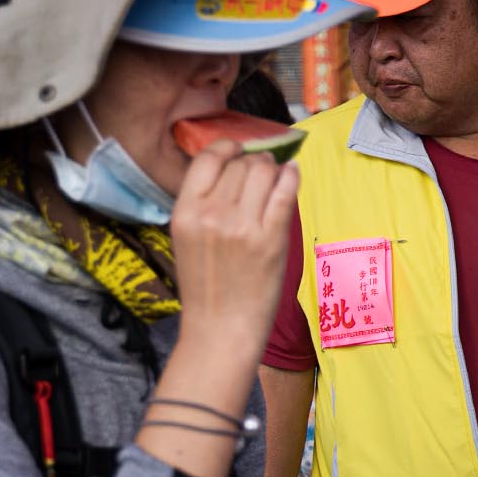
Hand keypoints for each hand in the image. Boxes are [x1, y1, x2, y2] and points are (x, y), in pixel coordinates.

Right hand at [171, 141, 298, 359]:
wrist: (221, 328)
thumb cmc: (207, 286)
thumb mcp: (188, 238)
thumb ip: (204, 204)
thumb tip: (234, 165)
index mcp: (185, 212)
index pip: (208, 158)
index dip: (227, 148)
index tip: (238, 150)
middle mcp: (212, 213)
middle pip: (240, 163)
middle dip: (253, 162)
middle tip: (261, 171)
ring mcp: (243, 225)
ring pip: (263, 170)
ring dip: (272, 167)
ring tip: (275, 175)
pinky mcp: (272, 237)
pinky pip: (286, 190)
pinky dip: (291, 176)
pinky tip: (292, 173)